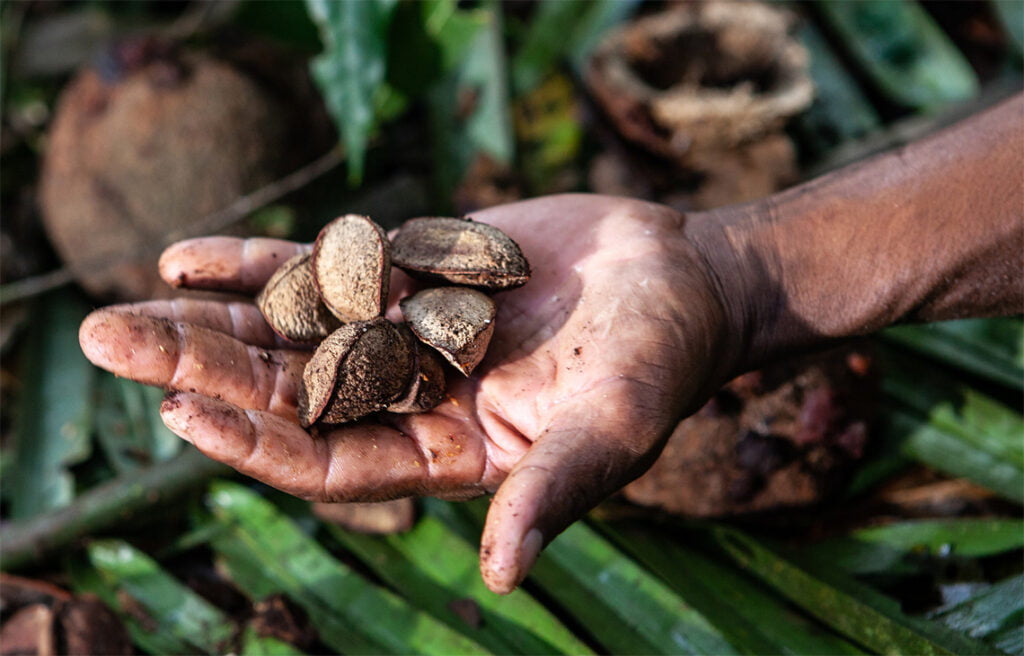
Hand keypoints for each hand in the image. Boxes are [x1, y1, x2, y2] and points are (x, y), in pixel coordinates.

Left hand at [79, 194, 736, 592]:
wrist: (676, 278)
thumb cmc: (659, 360)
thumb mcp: (613, 429)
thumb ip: (555, 489)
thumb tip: (502, 574)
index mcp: (449, 455)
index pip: (333, 463)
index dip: (258, 445)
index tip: (180, 416)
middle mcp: (411, 400)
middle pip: (289, 396)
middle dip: (204, 372)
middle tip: (109, 342)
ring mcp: (404, 334)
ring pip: (290, 334)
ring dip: (210, 322)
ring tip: (128, 306)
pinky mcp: (410, 273)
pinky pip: (320, 270)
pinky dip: (257, 263)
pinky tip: (187, 256)